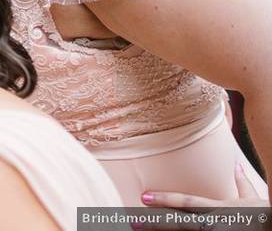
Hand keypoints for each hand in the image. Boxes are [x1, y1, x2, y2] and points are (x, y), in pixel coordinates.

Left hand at [135, 164, 269, 229]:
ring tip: (140, 229)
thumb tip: (236, 166)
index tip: (144, 195)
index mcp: (220, 210)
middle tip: (133, 219)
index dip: (165, 199)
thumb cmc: (265, 218)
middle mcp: (214, 225)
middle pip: (180, 224)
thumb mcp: (254, 200)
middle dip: (156, 222)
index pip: (187, 203)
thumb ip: (241, 184)